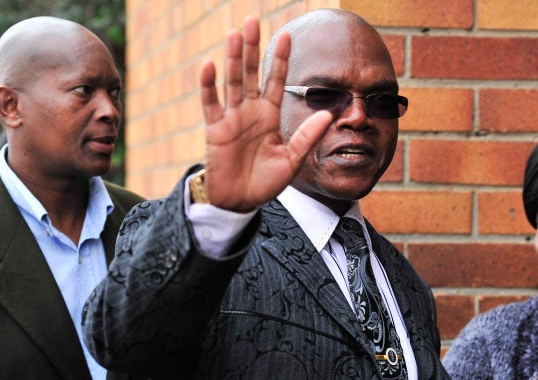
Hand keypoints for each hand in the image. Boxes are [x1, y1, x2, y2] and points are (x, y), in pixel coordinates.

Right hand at [199, 16, 332, 212]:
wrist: (241, 201)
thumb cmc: (267, 182)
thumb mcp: (293, 160)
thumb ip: (308, 137)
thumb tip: (329, 114)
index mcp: (270, 116)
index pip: (276, 81)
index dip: (280, 59)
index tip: (287, 34)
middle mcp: (251, 112)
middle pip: (250, 73)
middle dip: (252, 48)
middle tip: (252, 20)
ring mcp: (232, 119)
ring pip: (232, 82)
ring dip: (232, 58)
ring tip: (234, 33)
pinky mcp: (216, 130)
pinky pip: (211, 104)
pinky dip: (208, 86)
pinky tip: (208, 65)